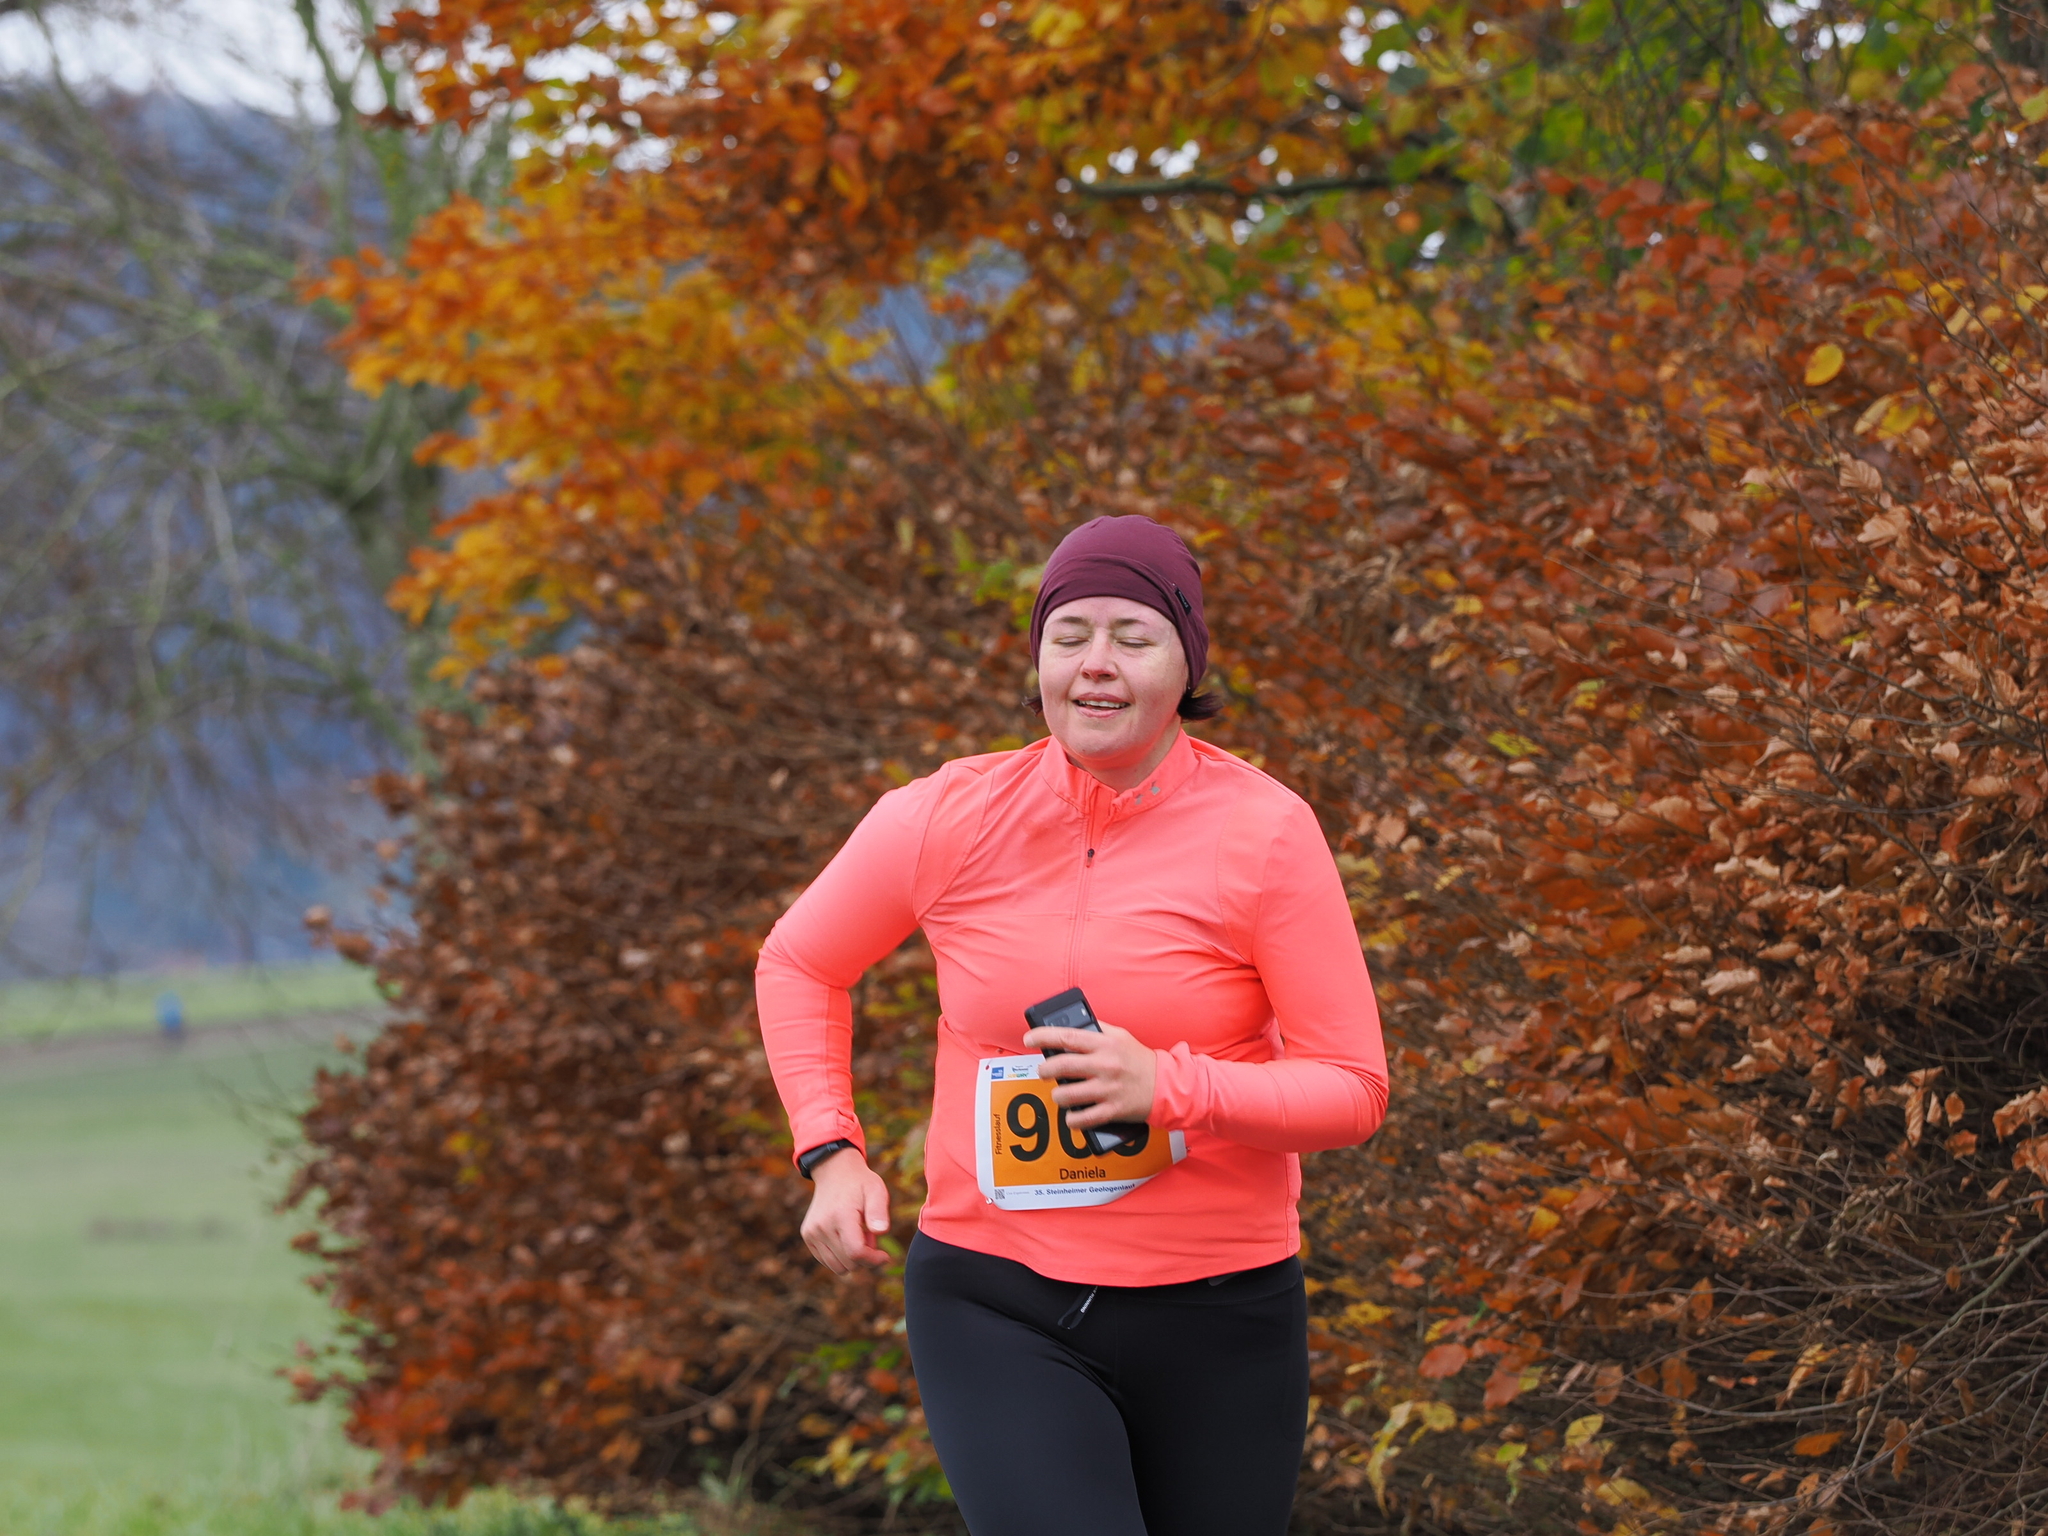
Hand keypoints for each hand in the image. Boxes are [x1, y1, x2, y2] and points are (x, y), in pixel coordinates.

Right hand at [799, 1149, 891, 1276]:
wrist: (835, 1171)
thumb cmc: (860, 1184)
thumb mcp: (876, 1190)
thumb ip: (879, 1211)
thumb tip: (881, 1231)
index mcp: (841, 1215)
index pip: (856, 1253)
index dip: (873, 1260)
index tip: (884, 1255)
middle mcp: (822, 1226)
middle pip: (848, 1263)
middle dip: (864, 1256)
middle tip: (869, 1236)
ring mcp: (812, 1232)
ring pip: (837, 1267)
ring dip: (852, 1259)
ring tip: (857, 1236)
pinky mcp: (808, 1236)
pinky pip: (827, 1261)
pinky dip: (840, 1256)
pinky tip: (845, 1237)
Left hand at [1023, 1019, 1156, 1129]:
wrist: (1166, 1085)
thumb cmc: (1139, 1059)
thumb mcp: (1120, 1036)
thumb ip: (1096, 1030)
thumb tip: (1070, 1026)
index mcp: (1105, 1044)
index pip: (1067, 1037)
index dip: (1042, 1036)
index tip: (1029, 1039)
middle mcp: (1105, 1065)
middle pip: (1061, 1066)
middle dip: (1045, 1069)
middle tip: (1044, 1071)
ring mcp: (1108, 1089)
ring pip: (1067, 1094)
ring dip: (1057, 1094)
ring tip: (1060, 1092)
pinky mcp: (1112, 1110)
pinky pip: (1083, 1118)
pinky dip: (1072, 1119)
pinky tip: (1071, 1115)